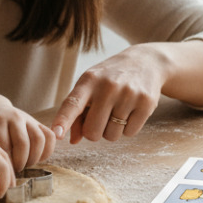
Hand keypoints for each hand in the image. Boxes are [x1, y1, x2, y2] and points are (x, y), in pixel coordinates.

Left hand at [0, 99, 55, 171]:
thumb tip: (0, 179)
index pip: (5, 148)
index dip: (7, 165)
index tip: (4, 174)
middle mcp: (14, 117)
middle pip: (23, 144)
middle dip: (20, 163)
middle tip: (15, 170)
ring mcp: (28, 118)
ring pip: (39, 140)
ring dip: (34, 158)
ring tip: (25, 164)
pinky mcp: (38, 122)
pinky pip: (49, 137)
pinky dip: (46, 151)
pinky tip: (36, 158)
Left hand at [50, 45, 166, 144]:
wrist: (146, 61)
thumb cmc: (110, 78)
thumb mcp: (91, 86)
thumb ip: (77, 113)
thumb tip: (72, 140)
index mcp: (89, 80)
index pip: (73, 104)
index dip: (63, 120)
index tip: (56, 134)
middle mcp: (108, 86)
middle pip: (92, 131)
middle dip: (94, 131)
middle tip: (101, 117)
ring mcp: (128, 94)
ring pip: (112, 135)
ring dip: (112, 130)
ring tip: (118, 110)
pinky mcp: (146, 102)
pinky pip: (130, 133)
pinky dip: (128, 128)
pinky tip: (131, 111)